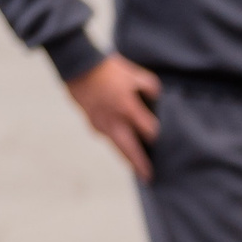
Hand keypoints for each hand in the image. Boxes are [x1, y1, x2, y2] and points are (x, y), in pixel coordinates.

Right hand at [67, 53, 160, 180]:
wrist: (77, 64)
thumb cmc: (109, 68)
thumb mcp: (136, 74)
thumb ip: (151, 89)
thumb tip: (158, 101)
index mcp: (128, 108)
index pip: (149, 132)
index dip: (157, 138)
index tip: (163, 143)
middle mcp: (114, 120)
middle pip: (130, 149)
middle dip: (140, 164)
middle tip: (149, 178)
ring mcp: (100, 123)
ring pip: (116, 147)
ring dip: (127, 158)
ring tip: (137, 169)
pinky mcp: (91, 122)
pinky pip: (107, 138)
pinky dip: (116, 144)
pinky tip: (122, 148)